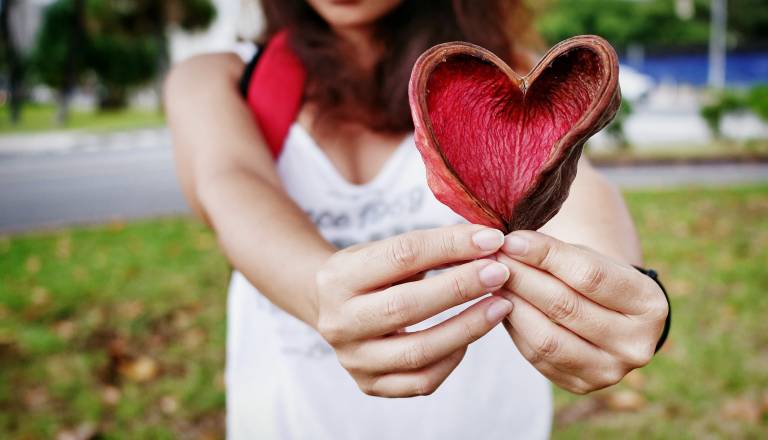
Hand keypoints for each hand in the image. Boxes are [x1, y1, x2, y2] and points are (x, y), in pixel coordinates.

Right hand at [314, 224, 513, 397]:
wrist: (332, 308)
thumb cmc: (370, 272)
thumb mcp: (387, 250)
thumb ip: (432, 248)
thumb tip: (487, 244)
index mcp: (338, 278)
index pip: (402, 255)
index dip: (450, 245)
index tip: (491, 239)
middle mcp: (338, 322)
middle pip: (406, 306)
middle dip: (460, 287)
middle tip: (500, 273)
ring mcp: (353, 359)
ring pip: (418, 352)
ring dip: (467, 327)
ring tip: (500, 305)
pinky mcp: (370, 385)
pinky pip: (421, 381)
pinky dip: (452, 359)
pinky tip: (470, 338)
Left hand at [495, 230, 668, 393]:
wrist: (608, 318)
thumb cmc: (596, 279)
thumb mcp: (588, 257)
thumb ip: (555, 252)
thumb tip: (508, 246)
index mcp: (649, 304)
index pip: (590, 275)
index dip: (545, 255)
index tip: (511, 240)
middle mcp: (636, 344)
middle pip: (565, 307)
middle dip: (522, 279)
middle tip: (492, 260)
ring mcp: (610, 372)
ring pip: (547, 338)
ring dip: (511, 305)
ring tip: (491, 282)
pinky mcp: (580, 385)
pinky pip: (536, 356)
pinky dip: (513, 328)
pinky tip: (500, 306)